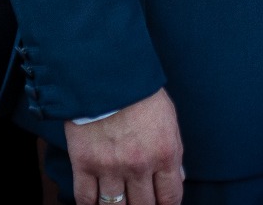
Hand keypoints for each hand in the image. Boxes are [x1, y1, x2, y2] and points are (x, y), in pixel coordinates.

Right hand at [64, 87, 184, 204]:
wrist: (104, 70)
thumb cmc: (138, 91)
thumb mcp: (168, 118)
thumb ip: (173, 151)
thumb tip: (178, 178)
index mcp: (164, 153)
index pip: (170, 198)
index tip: (160, 204)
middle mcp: (139, 165)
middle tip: (138, 200)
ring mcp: (110, 167)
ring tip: (118, 201)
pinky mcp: (84, 163)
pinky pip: (86, 199)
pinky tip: (95, 201)